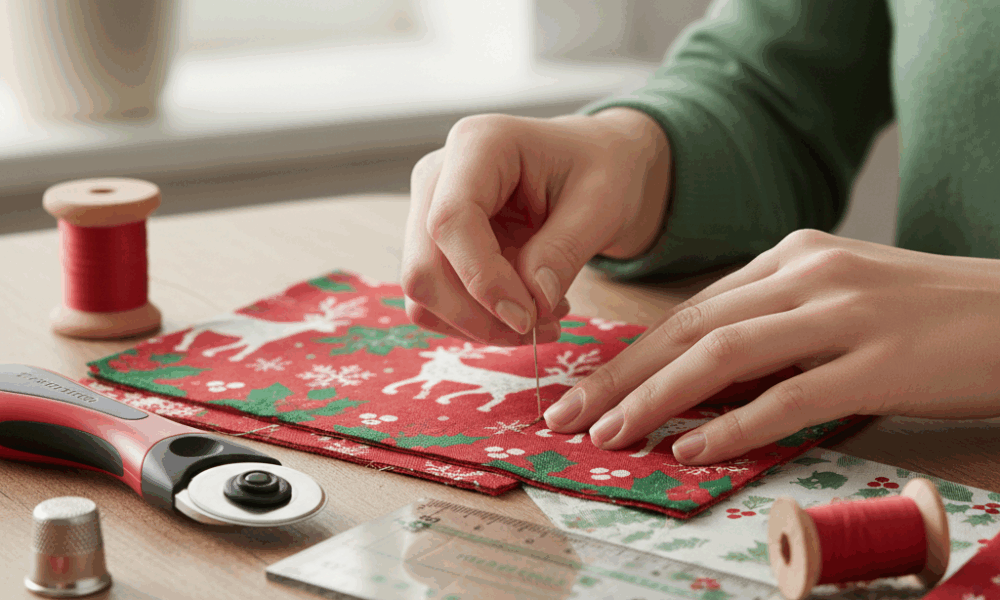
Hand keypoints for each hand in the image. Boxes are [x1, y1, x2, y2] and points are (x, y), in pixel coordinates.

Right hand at [402, 109, 671, 344]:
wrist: (596, 164)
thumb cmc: (603, 170)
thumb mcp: (601, 204)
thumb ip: (564, 251)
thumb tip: (531, 303)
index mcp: (478, 144)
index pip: (451, 221)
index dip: (482, 279)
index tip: (527, 318)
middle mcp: (439, 175)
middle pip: (424, 266)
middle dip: (478, 315)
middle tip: (539, 328)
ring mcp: (429, 210)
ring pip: (424, 291)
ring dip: (479, 323)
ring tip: (543, 317)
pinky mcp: (435, 244)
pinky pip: (435, 300)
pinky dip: (477, 320)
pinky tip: (525, 309)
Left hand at [543, 229, 999, 462]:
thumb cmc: (925, 315)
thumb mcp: (839, 300)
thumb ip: (774, 325)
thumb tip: (700, 379)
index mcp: (793, 256)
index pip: (694, 308)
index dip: (633, 351)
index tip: (587, 386)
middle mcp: (808, 273)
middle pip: (692, 326)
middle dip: (622, 374)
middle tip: (570, 412)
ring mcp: (844, 313)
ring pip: (725, 354)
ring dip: (659, 397)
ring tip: (614, 433)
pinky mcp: (879, 360)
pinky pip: (790, 396)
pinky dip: (735, 424)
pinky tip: (694, 448)